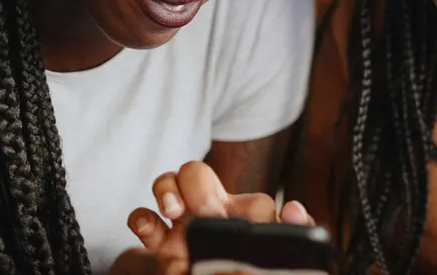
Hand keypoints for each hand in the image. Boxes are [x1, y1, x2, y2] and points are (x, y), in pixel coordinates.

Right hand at [110, 161, 313, 274]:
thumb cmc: (256, 264)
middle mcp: (212, 210)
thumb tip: (293, 208)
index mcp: (247, 215)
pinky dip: (140, 218)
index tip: (237, 223)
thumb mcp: (279, 249)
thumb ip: (296, 230)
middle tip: (205, 214)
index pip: (252, 200)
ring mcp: (183, 221)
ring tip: (173, 212)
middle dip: (196, 187)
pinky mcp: (159, 240)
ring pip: (167, 183)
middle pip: (196, 172)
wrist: (229, 272)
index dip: (252, 210)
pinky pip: (142, 218)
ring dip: (166, 190)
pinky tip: (148, 228)